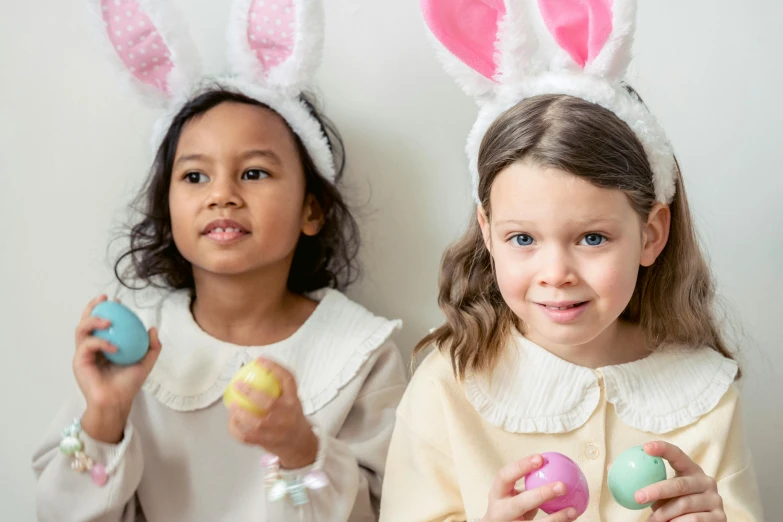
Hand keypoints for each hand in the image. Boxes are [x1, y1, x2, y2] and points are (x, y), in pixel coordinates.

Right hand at [74, 295, 161, 443]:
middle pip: (86, 321)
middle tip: (105, 299)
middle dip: (93, 307)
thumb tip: (153, 328)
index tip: (118, 300)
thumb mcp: (145, 362)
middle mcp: (92, 347)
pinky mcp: (79, 362)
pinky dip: (100, 343)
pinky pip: (87, 345)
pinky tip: (114, 347)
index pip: (102, 323)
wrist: (118, 402)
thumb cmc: (128, 384)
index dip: (108, 309)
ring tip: (108, 321)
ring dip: (93, 321)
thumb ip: (151, 346)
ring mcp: (84, 354)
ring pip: (81, 330)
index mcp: (105, 345)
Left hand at [227, 357, 316, 468]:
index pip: (288, 380)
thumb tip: (252, 370)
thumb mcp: (291, 400)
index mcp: (294, 400)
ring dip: (241, 414)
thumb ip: (278, 389)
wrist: (299, 443)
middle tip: (237, 384)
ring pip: (257, 423)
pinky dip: (237, 429)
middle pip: (270, 403)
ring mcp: (278, 430)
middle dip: (251, 393)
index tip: (260, 360)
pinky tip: (231, 421)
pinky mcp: (268, 442)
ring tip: (231, 405)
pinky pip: (248, 436)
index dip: (275, 368)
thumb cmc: (290, 416)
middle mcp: (288, 414)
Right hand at [481, 455, 578, 521]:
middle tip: (562, 486)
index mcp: (497, 494)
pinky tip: (569, 519)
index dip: (521, 466)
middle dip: (541, 494)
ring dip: (555, 518)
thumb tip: (557, 466)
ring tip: (573, 511)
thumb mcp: (510, 494)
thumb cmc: (508, 507)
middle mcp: (500, 511)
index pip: (504, 476)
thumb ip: (527, 483)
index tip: (540, 458)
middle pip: (519, 504)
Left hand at [637, 441, 724, 521]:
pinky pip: (694, 520)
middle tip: (638, 497)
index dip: (663, 449)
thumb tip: (610, 467)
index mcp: (691, 470)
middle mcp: (706, 482)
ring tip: (652, 519)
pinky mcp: (719, 517)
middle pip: (680, 483)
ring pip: (685, 504)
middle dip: (656, 490)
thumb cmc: (673, 505)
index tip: (645, 448)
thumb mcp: (661, 492)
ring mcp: (715, 499)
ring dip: (664, 513)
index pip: (678, 454)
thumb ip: (643, 480)